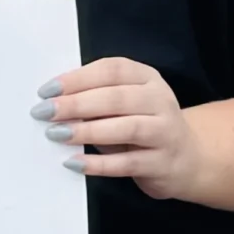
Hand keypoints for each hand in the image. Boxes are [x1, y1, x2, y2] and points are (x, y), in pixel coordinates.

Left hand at [33, 57, 206, 198]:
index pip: (112, 70)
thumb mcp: (126, 104)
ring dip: (87, 130)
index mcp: (147, 78)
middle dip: (75, 104)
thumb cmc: (144, 125)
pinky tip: (74, 162)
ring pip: (126, 127)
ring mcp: (166, 132)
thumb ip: (96, 99)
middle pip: (116, 97)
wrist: (189, 158)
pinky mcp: (163, 163)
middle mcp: (160, 101)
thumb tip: (53, 102)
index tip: (47, 90)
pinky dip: (98, 163)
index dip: (77, 78)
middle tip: (44, 113)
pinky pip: (128, 163)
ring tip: (56, 134)